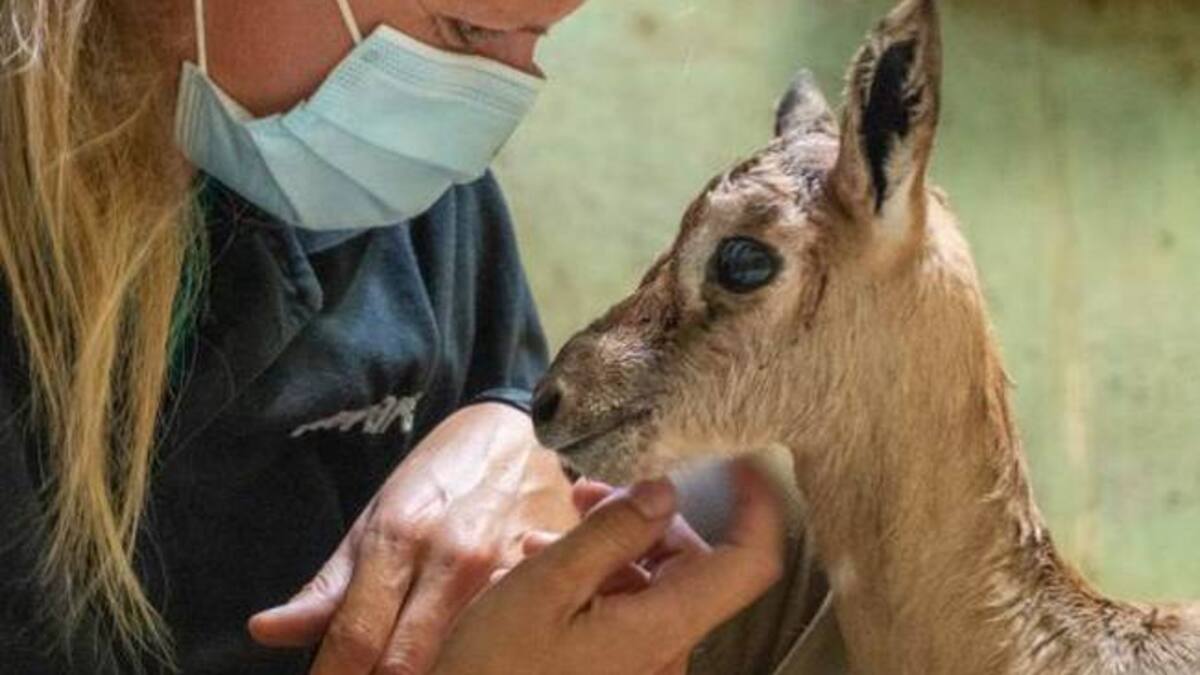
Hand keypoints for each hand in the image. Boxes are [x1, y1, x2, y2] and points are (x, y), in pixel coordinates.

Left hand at [248, 403, 576, 674]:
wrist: (525, 428)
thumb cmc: (443, 472)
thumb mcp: (378, 515)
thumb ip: (330, 584)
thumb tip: (265, 631)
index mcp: (402, 537)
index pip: (356, 639)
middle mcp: (456, 559)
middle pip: (406, 666)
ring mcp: (510, 573)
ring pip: (462, 662)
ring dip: (435, 668)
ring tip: (418, 658)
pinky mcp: (552, 580)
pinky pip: (513, 640)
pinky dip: (487, 653)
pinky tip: (478, 648)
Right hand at [431, 460, 784, 674]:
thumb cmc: (496, 669)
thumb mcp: (547, 586)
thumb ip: (611, 533)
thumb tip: (665, 490)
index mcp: (663, 628)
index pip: (747, 563)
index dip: (755, 508)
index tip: (736, 461)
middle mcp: (667, 651)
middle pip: (691, 566)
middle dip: (644, 519)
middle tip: (584, 493)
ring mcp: (644, 667)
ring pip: (651, 586)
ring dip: (608, 548)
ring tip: (543, 535)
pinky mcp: (618, 673)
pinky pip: (626, 614)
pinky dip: (595, 583)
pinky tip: (541, 570)